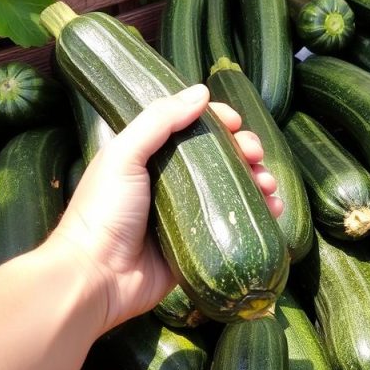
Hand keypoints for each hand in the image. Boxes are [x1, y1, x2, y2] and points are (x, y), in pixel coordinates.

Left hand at [46, 84, 281, 334]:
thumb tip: (201, 92)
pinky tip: (273, 209)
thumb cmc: (103, 211)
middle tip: (256, 155)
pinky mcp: (197, 244)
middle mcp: (170, 182)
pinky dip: (257, 215)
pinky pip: (232, 225)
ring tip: (268, 184)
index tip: (236, 122)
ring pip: (231, 189)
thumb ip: (158, 120)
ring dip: (256, 180)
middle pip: (218, 157)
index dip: (217, 121)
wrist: (96, 277)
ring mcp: (186, 214)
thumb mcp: (124, 155)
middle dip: (244, 151)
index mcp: (149, 156)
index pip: (191, 128)